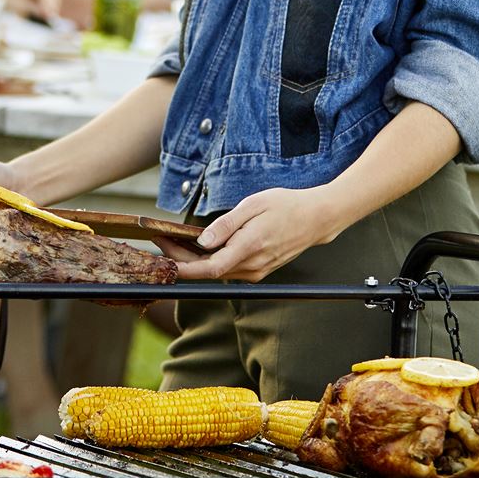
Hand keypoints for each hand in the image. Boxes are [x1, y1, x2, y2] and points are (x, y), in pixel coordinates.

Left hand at [163, 186, 349, 281]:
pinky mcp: (259, 270)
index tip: (163, 254)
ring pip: (218, 272)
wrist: (317, 218)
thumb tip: (202, 241)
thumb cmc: (286, 205)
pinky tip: (201, 247)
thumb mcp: (254, 205)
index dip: (182, 265)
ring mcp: (257, 271)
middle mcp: (253, 266)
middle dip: (181, 260)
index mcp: (249, 248)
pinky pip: (229, 270)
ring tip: (176, 241)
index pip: (209, 268)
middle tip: (162, 240)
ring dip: (195, 261)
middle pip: (209, 272)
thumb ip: (227, 224)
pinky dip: (211, 261)